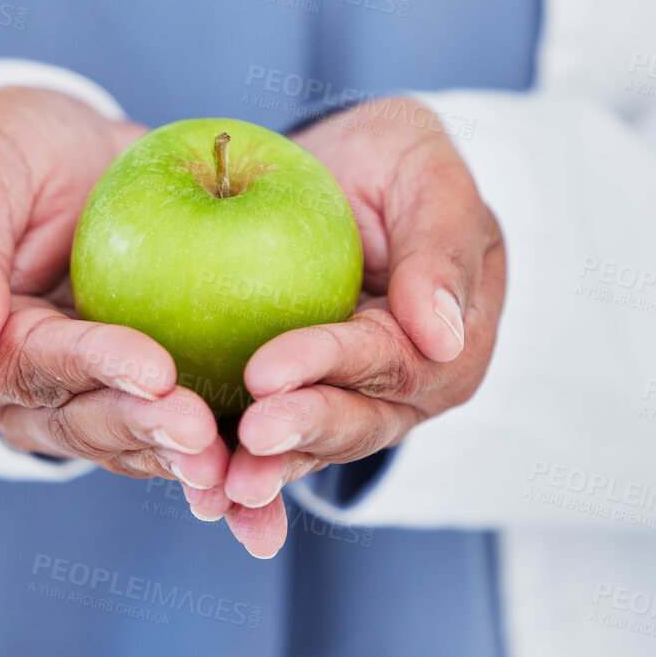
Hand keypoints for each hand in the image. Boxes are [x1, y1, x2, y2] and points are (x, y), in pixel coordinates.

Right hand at [0, 86, 225, 487]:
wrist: (86, 159)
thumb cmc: (26, 145)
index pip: (30, 364)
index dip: (93, 369)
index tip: (157, 369)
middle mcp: (14, 392)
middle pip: (78, 421)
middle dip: (143, 429)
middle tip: (205, 433)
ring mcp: (73, 405)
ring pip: (125, 444)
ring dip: (176, 459)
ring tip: (231, 462)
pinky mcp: (130, 404)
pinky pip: (167, 438)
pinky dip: (210, 457)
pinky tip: (253, 477)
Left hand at [185, 98, 505, 557]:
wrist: (333, 171)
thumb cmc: (387, 158)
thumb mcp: (423, 166)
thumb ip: (439, 243)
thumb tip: (444, 338)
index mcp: (452, 340)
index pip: (391, 357)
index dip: (329, 365)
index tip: (264, 371)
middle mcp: (406, 389)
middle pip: (356, 419)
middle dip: (300, 433)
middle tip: (246, 439)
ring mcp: (351, 405)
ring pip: (312, 447)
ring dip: (270, 471)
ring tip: (221, 490)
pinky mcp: (296, 408)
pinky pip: (268, 447)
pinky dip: (237, 473)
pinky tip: (203, 498)